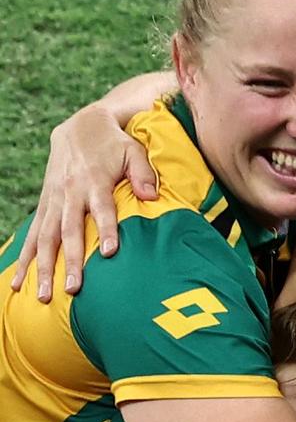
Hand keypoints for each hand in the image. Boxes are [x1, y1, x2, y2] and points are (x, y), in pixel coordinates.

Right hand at [10, 105, 155, 300]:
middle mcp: (70, 193)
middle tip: (74, 289)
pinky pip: (31, 235)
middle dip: (71, 261)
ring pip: (44, 238)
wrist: (80, 126)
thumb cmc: (114, 144)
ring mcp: (54, 200)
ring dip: (42, 268)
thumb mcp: (133, 150)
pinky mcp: (45, 204)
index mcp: (94, 181)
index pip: (102, 209)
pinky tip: (18, 282)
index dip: (106, 229)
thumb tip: (152, 196)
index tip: (111, 252)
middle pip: (69, 231)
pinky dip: (23, 259)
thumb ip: (143, 173)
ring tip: (43, 295)